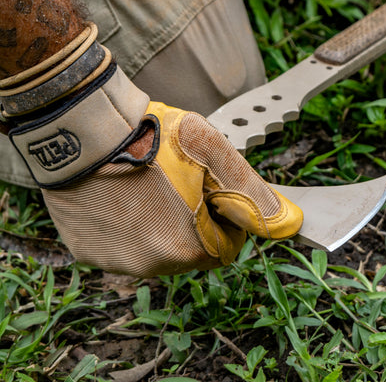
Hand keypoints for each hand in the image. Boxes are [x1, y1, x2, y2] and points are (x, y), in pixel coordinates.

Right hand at [3, 26, 301, 276]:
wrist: (84, 130)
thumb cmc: (153, 138)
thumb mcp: (213, 156)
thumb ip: (253, 193)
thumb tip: (290, 223)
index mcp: (187, 247)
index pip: (226, 248)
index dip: (225, 217)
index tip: (210, 191)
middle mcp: (151, 266)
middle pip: (191, 251)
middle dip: (194, 221)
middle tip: (178, 182)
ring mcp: (116, 261)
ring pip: (156, 250)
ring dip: (161, 224)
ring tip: (148, 184)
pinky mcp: (88, 251)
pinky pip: (122, 246)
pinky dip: (128, 225)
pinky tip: (123, 193)